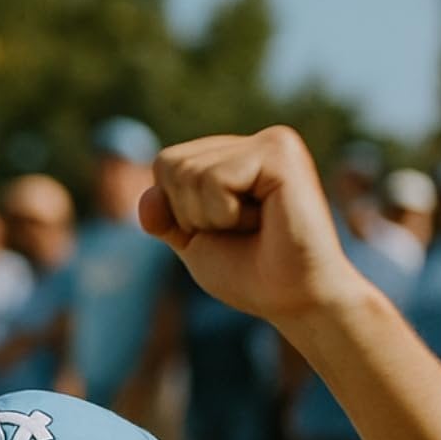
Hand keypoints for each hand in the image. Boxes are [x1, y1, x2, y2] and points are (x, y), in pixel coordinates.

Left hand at [139, 126, 368, 324]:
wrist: (294, 298)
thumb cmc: (251, 274)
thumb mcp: (193, 243)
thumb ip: (165, 217)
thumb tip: (146, 196)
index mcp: (234, 157)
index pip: (165, 164)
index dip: (178, 210)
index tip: (221, 230)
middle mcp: (253, 142)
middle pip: (170, 164)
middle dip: (191, 212)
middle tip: (240, 230)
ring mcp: (270, 142)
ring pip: (189, 173)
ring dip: (211, 216)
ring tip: (255, 226)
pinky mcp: (280, 151)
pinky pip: (213, 180)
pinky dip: (226, 214)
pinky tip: (265, 219)